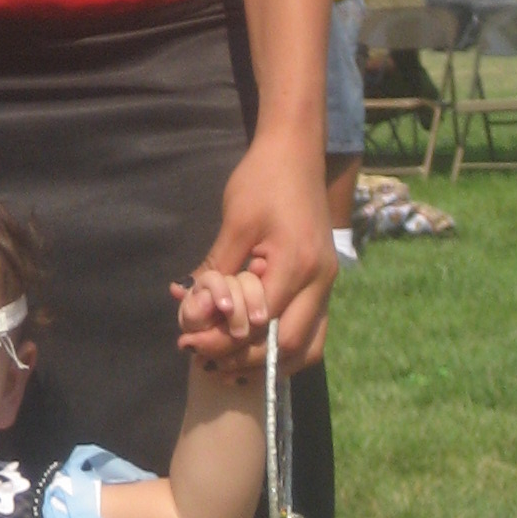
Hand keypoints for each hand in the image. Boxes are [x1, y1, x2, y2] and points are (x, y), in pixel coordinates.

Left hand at [188, 130, 334, 374]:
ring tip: (229, 364)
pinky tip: (253, 348)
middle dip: (245, 359)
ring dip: (270, 362)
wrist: (296, 152)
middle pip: (287, 345)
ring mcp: (326, 284)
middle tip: (206, 360)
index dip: (224, 341)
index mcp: (298, 266)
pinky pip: (310, 329)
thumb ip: (218, 268)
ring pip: (307, 346)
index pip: (260, 325)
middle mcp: (320, 282)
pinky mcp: (322, 283)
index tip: (190, 343)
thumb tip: (191, 305)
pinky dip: (284, 347)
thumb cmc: (262, 181)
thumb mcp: (235, 223)